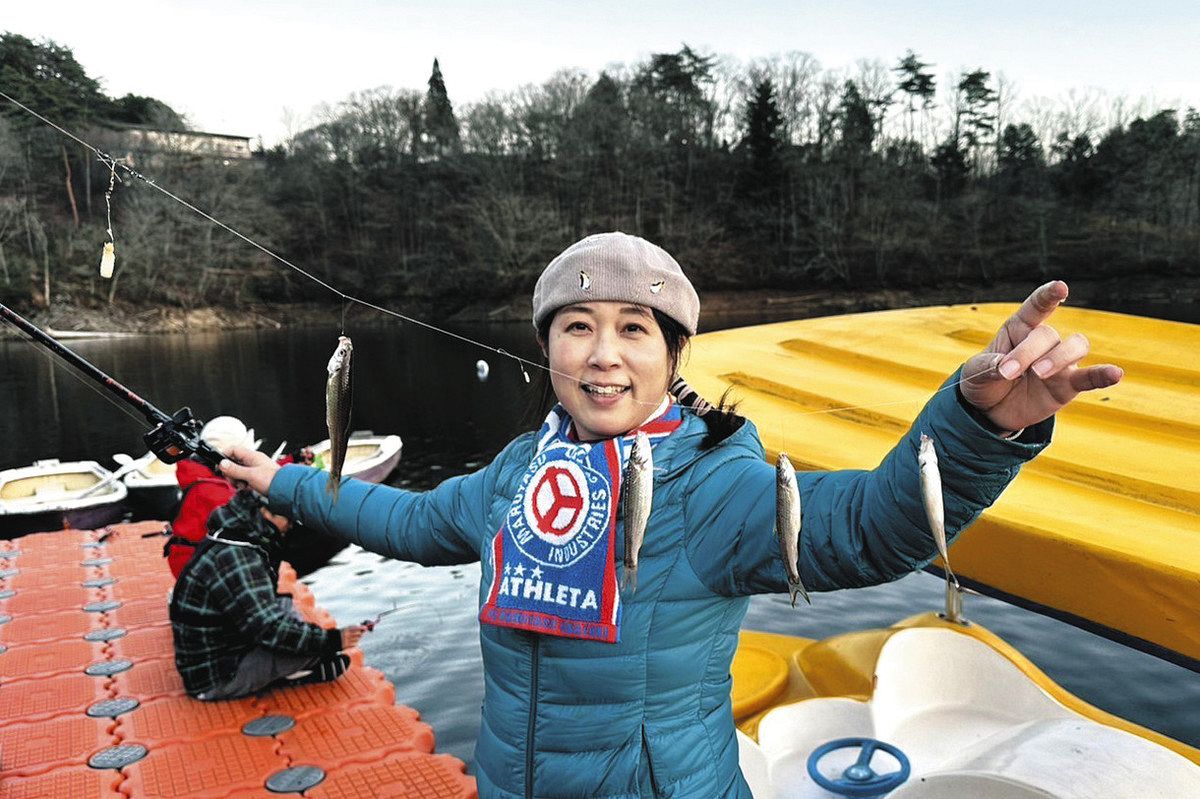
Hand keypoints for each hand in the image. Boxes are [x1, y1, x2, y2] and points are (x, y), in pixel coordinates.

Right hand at [219, 446, 280, 495]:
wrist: (285, 490)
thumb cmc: (273, 480)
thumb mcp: (250, 475)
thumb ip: (235, 470)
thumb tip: (222, 464)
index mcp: (252, 456)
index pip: (233, 450)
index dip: (224, 456)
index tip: (220, 465)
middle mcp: (253, 461)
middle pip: (233, 463)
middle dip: (231, 473)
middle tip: (234, 480)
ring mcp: (255, 469)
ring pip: (238, 472)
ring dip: (237, 480)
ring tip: (243, 485)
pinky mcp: (257, 478)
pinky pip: (244, 479)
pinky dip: (243, 484)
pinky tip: (247, 488)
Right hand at [340, 625, 366, 649]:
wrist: (333, 641)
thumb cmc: (342, 634)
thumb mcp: (346, 629)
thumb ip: (354, 628)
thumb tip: (364, 628)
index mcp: (346, 629)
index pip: (356, 627)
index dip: (361, 627)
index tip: (366, 628)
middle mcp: (346, 635)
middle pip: (358, 634)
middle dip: (360, 633)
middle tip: (359, 633)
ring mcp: (346, 641)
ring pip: (357, 639)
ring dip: (357, 638)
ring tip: (352, 638)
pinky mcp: (347, 646)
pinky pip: (355, 644)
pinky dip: (354, 643)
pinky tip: (350, 642)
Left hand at [960, 280, 1123, 431]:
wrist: (989, 411)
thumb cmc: (983, 381)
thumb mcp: (975, 372)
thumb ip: (988, 366)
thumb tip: (1003, 367)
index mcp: (1019, 328)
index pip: (1037, 307)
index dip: (1049, 295)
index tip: (1060, 288)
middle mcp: (1044, 341)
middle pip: (1048, 335)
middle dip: (1028, 352)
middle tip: (1008, 371)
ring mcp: (1060, 362)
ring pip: (1074, 347)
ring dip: (1058, 358)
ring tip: (1039, 374)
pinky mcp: (1069, 385)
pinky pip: (1090, 377)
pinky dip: (1103, 375)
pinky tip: (1115, 374)